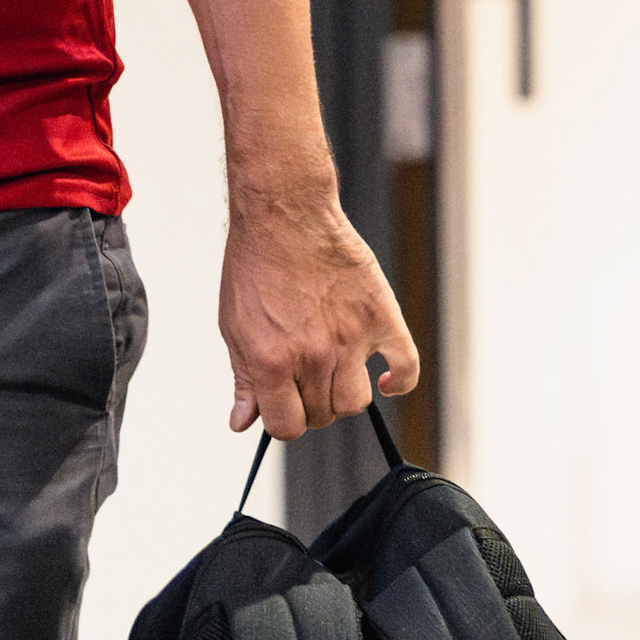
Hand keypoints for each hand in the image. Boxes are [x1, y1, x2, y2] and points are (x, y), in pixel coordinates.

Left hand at [220, 187, 419, 437]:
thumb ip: (243, 377)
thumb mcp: (234, 323)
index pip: (287, 427)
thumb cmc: (254, 264)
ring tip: (332, 367)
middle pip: (322, 415)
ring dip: (343, 393)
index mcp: (271, 361)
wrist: (284, 213)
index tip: (284, 402)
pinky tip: (385, 379)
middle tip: (303, 373)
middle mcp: (313, 356)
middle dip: (310, 402)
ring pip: (356, 402)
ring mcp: (350, 339)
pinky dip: (400, 382)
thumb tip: (242, 423)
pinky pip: (405, 367)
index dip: (284, 419)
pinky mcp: (380, 317)